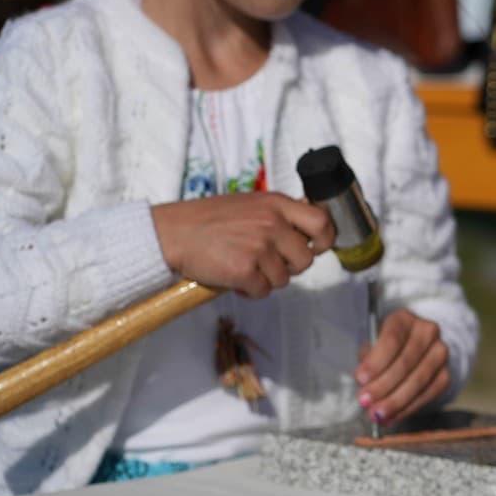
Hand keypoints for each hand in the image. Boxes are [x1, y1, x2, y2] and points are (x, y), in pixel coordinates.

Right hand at [152, 193, 333, 298]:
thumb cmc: (208, 220)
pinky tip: (234, 281)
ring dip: (266, 280)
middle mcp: (272, 223)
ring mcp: (259, 246)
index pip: (321, 221)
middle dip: (289, 267)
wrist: (171, 232)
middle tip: (267, 264)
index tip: (316, 248)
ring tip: (245, 270)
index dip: (325, 239)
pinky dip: (250, 292)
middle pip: (305, 259)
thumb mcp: (250, 204)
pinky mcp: (244, 269)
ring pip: (284, 279)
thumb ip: (278, 214)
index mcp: (276, 204)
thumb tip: (307, 230)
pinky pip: (262, 291)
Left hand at [356, 309, 451, 426]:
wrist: (414, 348)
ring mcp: (440, 353)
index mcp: (404, 319)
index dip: (376, 361)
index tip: (360, 379)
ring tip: (377, 415)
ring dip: (396, 401)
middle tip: (365, 402)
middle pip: (406, 361)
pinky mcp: (446, 374)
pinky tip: (392, 416)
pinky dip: (408, 408)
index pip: (392, 339)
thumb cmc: (386, 347)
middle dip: (383, 385)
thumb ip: (369, 361)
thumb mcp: (373, 345)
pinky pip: (429, 394)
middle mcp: (427, 332)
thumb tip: (365, 384)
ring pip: (419, 380)